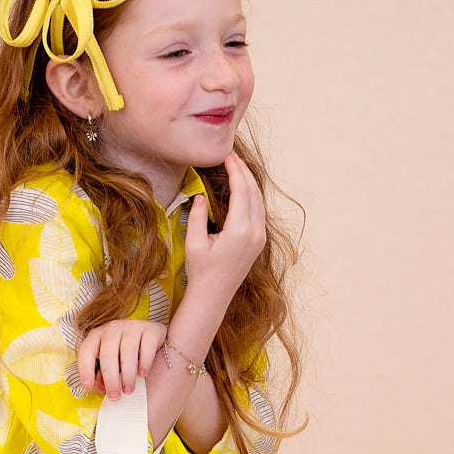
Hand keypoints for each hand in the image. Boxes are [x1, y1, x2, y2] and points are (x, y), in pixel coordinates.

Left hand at [77, 317, 167, 400]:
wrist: (149, 337)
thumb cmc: (123, 353)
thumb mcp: (109, 363)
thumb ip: (102, 375)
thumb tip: (100, 388)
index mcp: (96, 336)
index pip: (86, 351)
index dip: (85, 369)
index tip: (88, 386)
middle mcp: (112, 328)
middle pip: (108, 353)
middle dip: (110, 378)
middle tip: (114, 396)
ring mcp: (132, 326)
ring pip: (128, 350)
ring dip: (127, 374)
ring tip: (128, 390)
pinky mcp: (151, 328)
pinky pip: (147, 345)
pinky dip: (144, 361)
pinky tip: (142, 374)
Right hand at [183, 151, 266, 301]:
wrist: (213, 297)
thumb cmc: (201, 272)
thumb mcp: (194, 243)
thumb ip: (198, 216)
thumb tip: (201, 196)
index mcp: (239, 231)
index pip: (241, 191)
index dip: (235, 171)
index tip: (226, 156)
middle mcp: (254, 233)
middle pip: (253, 192)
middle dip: (243, 172)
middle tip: (231, 156)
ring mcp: (260, 238)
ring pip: (259, 201)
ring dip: (249, 182)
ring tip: (237, 168)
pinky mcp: (259, 242)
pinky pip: (259, 212)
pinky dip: (252, 196)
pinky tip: (243, 188)